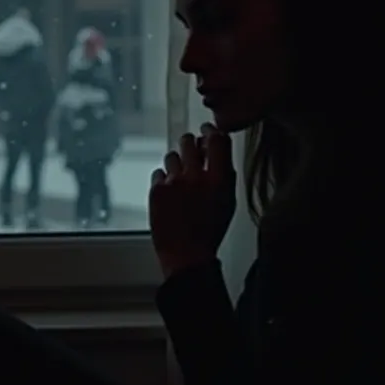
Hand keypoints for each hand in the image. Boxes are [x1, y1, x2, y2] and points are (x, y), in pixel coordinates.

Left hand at [148, 124, 237, 275]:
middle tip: (191, 150)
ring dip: (177, 162)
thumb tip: (215, 151)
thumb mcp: (228, 201)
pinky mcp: (156, 190)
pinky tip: (170, 192)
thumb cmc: (210, 230)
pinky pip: (159, 173)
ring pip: (171, 155)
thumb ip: (224, 174)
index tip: (206, 130)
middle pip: (189, 141)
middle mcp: (196, 176)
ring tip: (180, 178)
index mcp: (219, 179)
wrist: (186, 254)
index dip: (211, 131)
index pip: (216, 140)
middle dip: (190, 143)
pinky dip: (164, 179)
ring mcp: (174, 182)